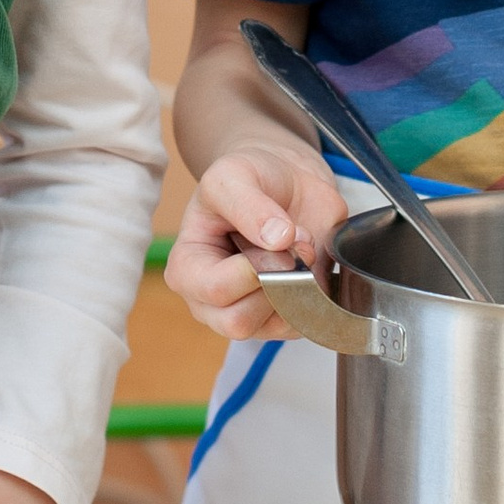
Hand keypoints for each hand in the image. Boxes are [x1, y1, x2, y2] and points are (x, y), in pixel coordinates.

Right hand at [168, 141, 350, 341]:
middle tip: (292, 243)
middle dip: (277, 280)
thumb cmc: (248, 178)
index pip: (215, 290)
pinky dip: (316, 293)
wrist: (285, 181)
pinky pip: (303, 324)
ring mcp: (247, 315)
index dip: (251, 268)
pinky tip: (309, 264)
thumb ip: (248, 204)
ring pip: (274, 328)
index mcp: (187, 269)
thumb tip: (278, 239)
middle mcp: (211, 302)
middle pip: (240, 322)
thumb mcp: (234, 175)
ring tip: (301, 247)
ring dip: (300, 284)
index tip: (275, 235)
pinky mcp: (282, 320)